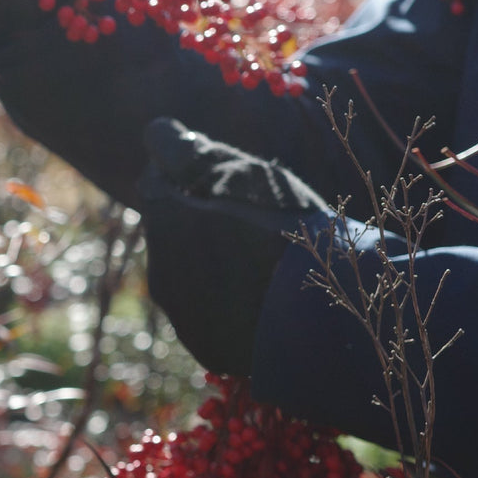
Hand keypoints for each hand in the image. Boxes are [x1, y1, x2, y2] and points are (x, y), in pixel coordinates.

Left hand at [140, 117, 327, 375]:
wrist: (322, 318)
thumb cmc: (286, 230)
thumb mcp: (243, 174)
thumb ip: (189, 152)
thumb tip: (154, 131)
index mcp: (164, 219)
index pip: (157, 179)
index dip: (188, 173)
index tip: (222, 178)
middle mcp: (160, 270)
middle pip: (171, 228)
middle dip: (195, 218)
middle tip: (248, 219)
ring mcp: (181, 314)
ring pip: (186, 271)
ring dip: (209, 258)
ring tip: (261, 258)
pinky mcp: (204, 346)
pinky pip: (206, 311)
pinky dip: (224, 299)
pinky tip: (261, 294)